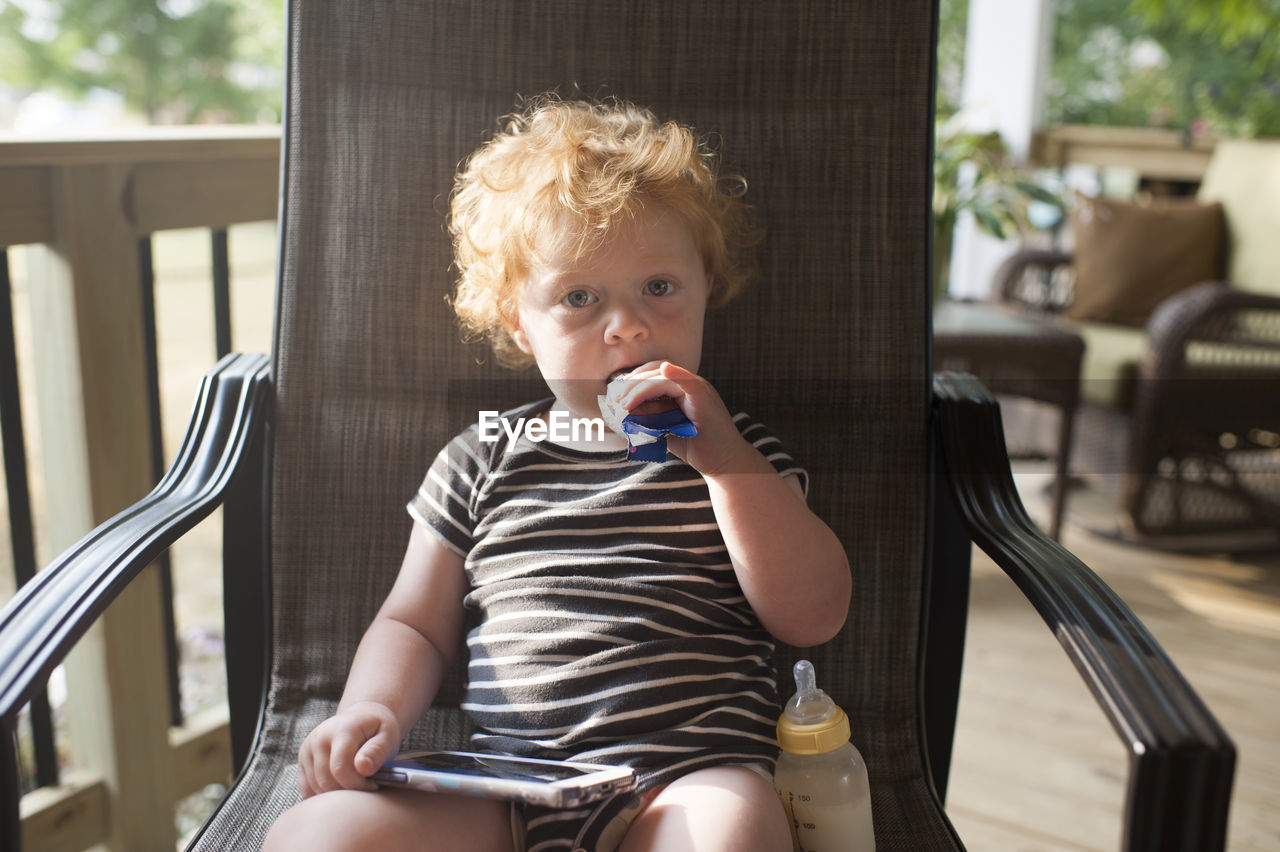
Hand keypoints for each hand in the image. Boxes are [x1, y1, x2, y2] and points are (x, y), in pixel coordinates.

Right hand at [296, 701, 400, 797]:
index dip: (357, 784)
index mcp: (341, 730)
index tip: (373, 785)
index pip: (340, 768)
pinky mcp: (302, 760)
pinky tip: (341, 788)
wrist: (361, 718)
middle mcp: (319, 738)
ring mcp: (307, 749)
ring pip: (315, 787)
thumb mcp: (387, 736)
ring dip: (336, 794)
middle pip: (326, 781)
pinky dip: (323, 794)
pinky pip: (306, 788)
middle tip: (365, 788)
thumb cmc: (377, 730)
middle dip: (347, 791)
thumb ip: (377, 751)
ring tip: (355, 785)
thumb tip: (363, 768)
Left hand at [609, 361, 757, 474]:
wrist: (724, 463)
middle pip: (655, 371)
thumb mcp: (665, 429)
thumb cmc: (696, 446)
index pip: (653, 373)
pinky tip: (661, 374)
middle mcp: (691, 383)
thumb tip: (622, 413)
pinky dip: (671, 375)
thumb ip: (648, 418)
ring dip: (639, 389)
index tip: (617, 395)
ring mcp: (699, 388)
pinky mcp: (703, 396)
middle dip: (632, 384)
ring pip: (662, 377)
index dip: (633, 381)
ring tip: (623, 405)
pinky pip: (685, 380)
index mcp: (683, 388)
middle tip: (616, 401)